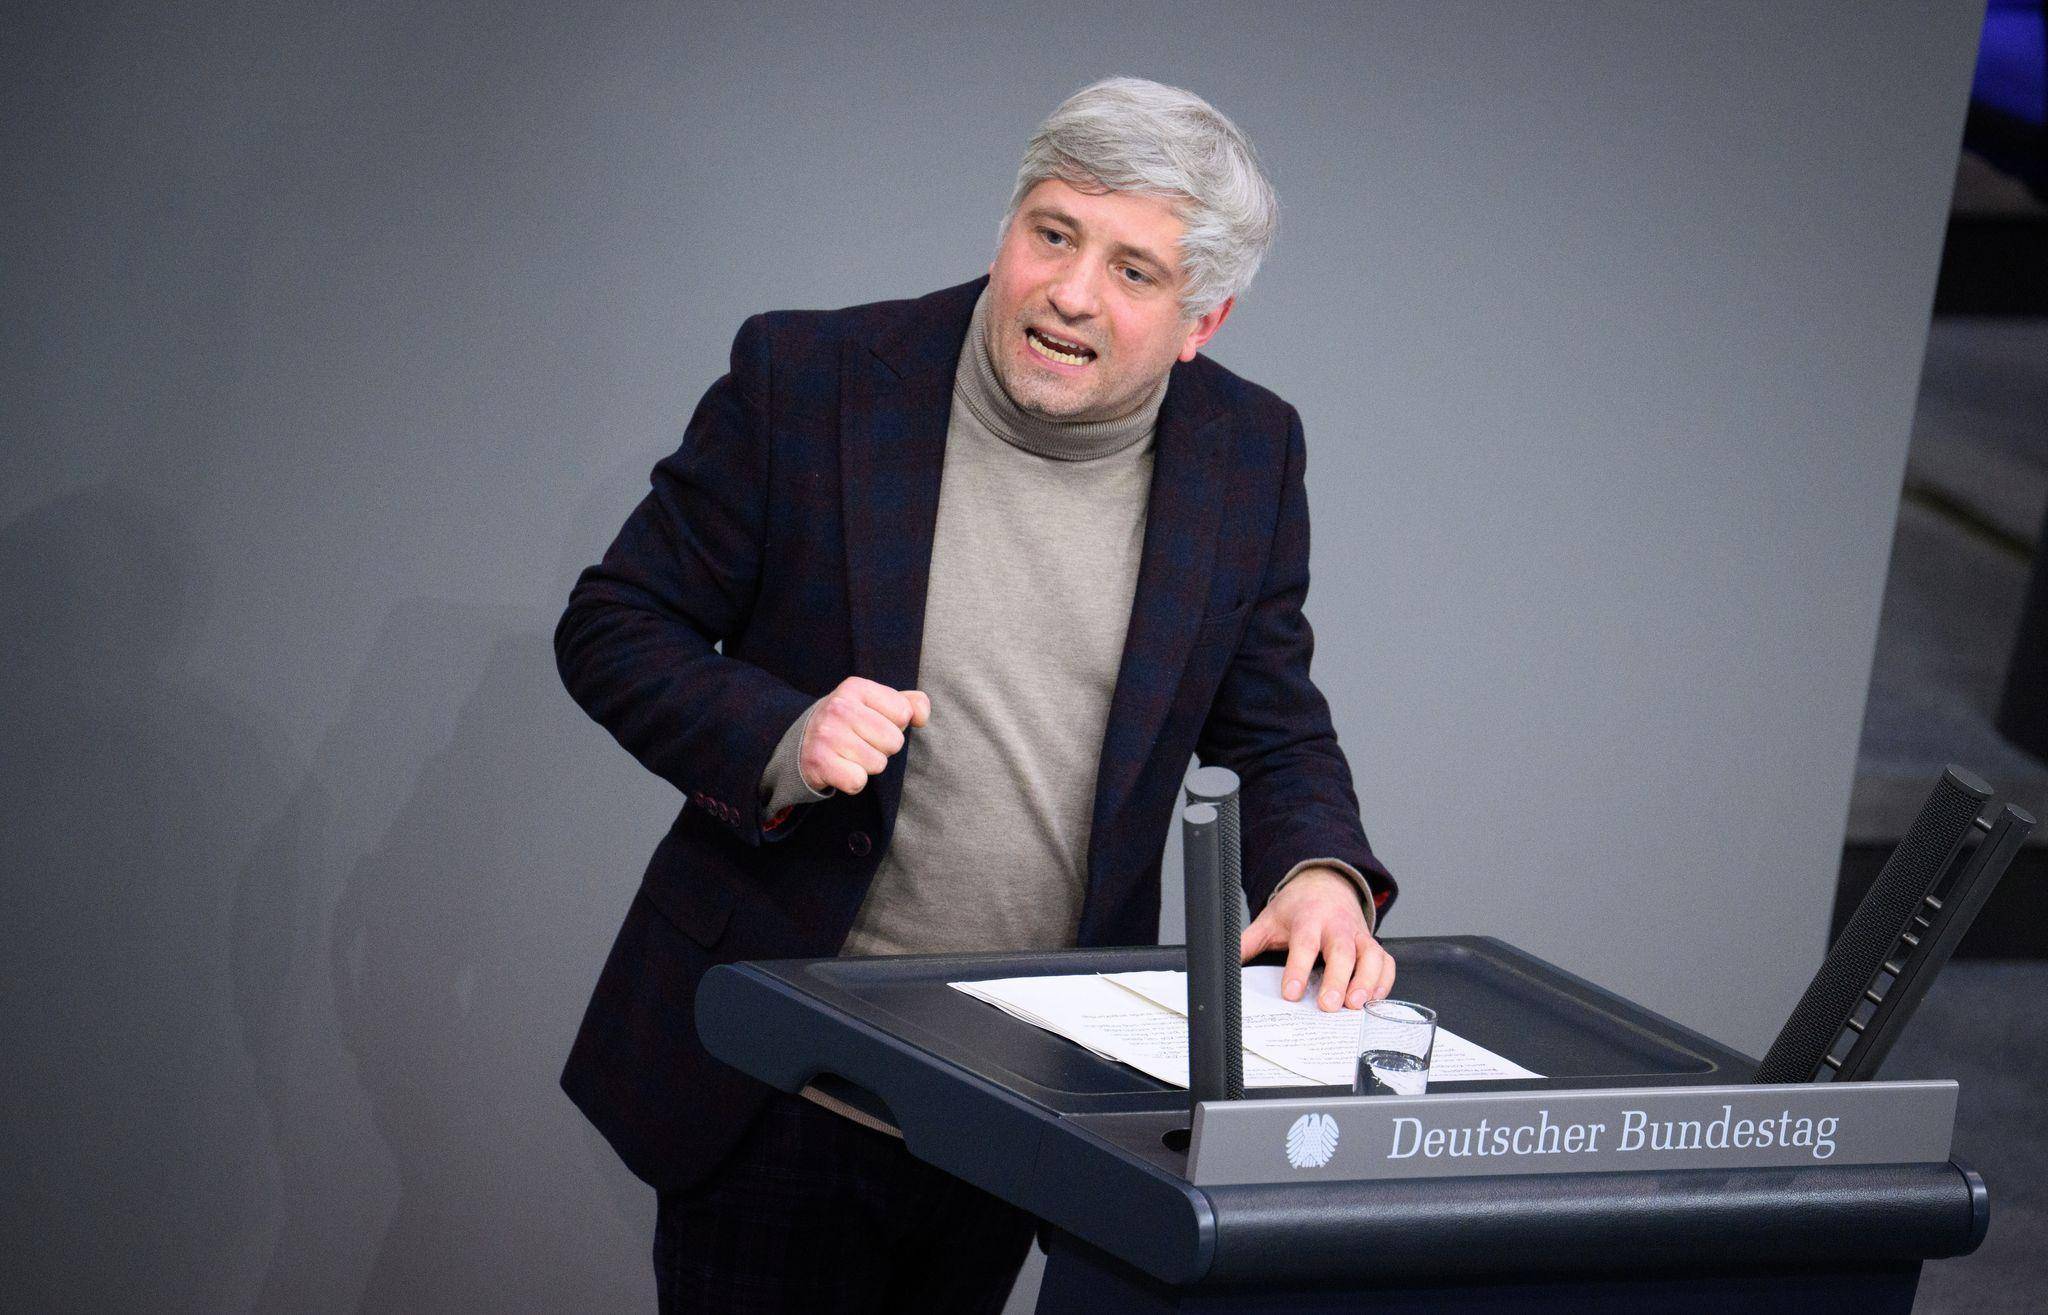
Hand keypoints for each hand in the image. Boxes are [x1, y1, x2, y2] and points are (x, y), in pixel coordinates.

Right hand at [799, 677, 930, 794]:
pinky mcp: (818, 762)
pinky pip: (858, 782)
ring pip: (878, 764)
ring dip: (868, 765)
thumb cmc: (850, 722)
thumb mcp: (876, 703)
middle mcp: (839, 708)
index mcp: (856, 687)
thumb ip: (909, 703)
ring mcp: (827, 735)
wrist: (802, 741)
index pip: (904, 713)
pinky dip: (853, 781)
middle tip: (862, 742)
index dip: (895, 724)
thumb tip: (921, 717)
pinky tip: (841, 768)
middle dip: (884, 747)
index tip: (874, 723)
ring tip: (850, 754)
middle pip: (894, 741)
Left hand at [1239, 867, 1393, 1011]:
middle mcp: (1337, 926)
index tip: (1292, 993)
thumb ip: (1247, 943)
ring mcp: (1358, 935)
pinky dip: (1385, 982)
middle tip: (1329, 1006)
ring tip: (1356, 1006)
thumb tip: (1222, 963)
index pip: (1304, 943)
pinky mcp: (1373, 945)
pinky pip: (1386, 963)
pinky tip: (1374, 1001)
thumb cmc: (1298, 907)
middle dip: (1338, 979)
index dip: (1298, 968)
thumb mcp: (1269, 920)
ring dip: (1367, 982)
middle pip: (1342, 951)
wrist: (1325, 884)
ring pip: (1371, 956)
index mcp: (1308, 919)